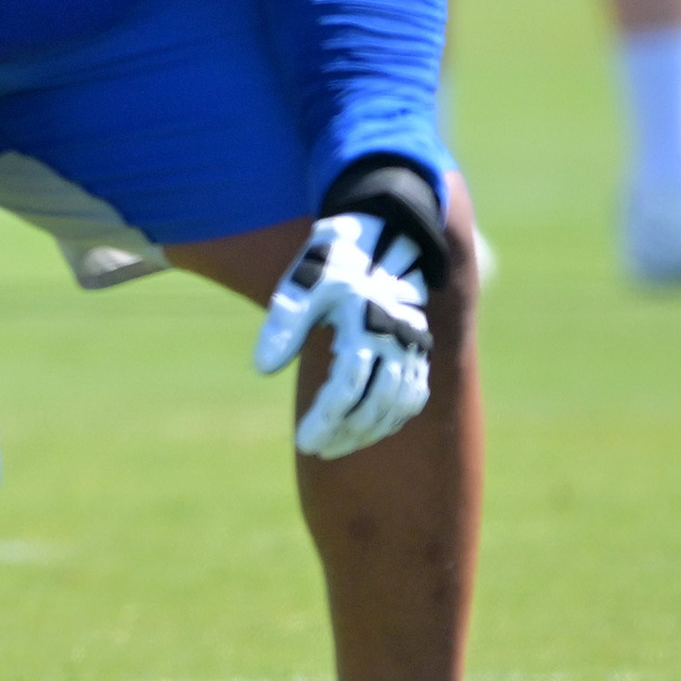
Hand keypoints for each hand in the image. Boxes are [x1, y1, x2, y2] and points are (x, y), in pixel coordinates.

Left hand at [254, 209, 435, 458]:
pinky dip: (393, 417)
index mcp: (364, 321)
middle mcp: (394, 337)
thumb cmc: (334, 257)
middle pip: (374, 403)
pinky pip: (413, 394)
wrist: (384, 230)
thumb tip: (261, 368)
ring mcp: (411, 344)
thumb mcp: (303, 282)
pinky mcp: (419, 347)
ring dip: (369, 431)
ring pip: (397, 404)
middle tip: (314, 450)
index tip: (304, 442)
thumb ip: (284, 323)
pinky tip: (368, 429)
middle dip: (345, 433)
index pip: (348, 386)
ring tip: (336, 446)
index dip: (327, 419)